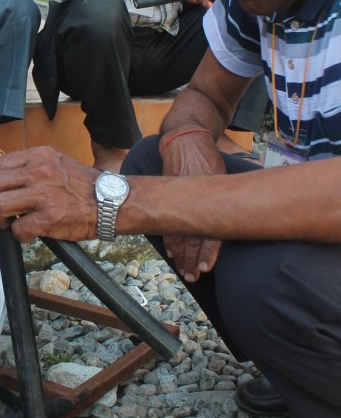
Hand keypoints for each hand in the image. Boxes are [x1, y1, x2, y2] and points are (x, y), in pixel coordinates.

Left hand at [0, 147, 98, 242]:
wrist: (110, 203)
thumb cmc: (81, 187)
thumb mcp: (54, 163)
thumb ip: (28, 168)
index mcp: (37, 156)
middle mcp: (39, 171)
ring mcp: (44, 194)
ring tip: (6, 224)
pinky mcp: (50, 217)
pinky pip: (18, 228)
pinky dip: (18, 235)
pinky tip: (28, 233)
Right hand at [160, 130, 225, 281]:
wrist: (184, 141)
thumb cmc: (208, 158)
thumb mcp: (223, 175)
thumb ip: (229, 198)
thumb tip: (250, 216)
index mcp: (209, 199)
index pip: (209, 232)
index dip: (207, 252)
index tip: (205, 268)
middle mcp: (193, 202)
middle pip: (191, 238)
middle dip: (191, 260)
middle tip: (192, 277)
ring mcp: (177, 202)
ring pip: (177, 234)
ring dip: (180, 255)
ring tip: (183, 270)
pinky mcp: (168, 199)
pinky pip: (166, 224)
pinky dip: (169, 240)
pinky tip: (173, 252)